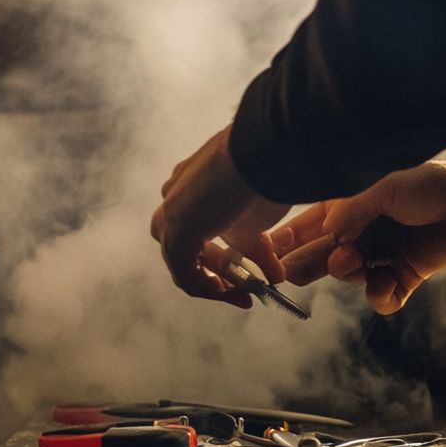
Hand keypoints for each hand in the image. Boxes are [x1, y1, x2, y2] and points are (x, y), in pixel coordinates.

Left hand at [150, 125, 290, 307]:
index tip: (246, 271)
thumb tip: (274, 275)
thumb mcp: (260, 217)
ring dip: (213, 284)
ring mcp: (171, 212)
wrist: (261, 152)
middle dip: (219, 273)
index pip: (199, 227)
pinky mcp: (175, 229)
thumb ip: (258, 247)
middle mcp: (176, 195)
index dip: (222, 257)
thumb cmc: (267, 172)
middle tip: (244, 289)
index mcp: (193, 183)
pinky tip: (231, 293)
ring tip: (240, 295)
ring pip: (183, 262)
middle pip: (188, 247)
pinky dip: (209, 289)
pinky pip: (184, 273)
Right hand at [272, 159, 445, 314]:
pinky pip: (384, 296)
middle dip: (309, 265)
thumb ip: (350, 211)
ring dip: (349, 275)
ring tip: (355, 263)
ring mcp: (383, 255)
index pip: (311, 224)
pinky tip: (385, 287)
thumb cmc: (430, 184)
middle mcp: (363, 232)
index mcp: (351, 206)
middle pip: (324, 255)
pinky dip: (382, 296)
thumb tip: (327, 233)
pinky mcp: (405, 275)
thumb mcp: (383, 188)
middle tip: (291, 276)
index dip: (290, 239)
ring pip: (351, 277)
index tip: (272, 254)